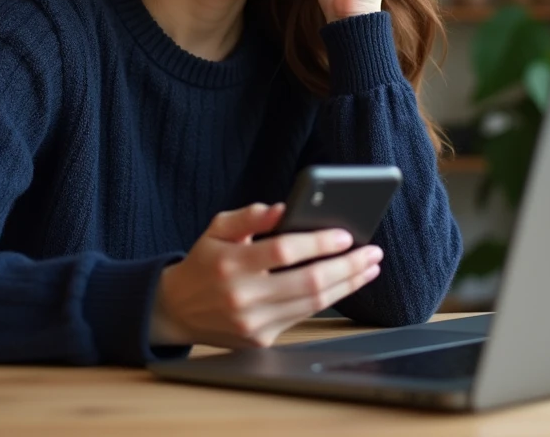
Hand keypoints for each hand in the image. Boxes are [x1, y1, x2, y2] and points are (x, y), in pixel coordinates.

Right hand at [150, 203, 383, 348]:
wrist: (177, 310)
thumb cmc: (203, 263)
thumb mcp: (217, 230)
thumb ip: (249, 217)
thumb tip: (281, 209)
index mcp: (230, 264)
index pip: (284, 252)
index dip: (318, 243)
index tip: (344, 235)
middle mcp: (242, 297)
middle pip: (308, 282)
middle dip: (348, 267)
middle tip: (372, 253)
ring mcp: (253, 323)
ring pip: (313, 304)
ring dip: (347, 285)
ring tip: (367, 268)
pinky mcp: (261, 340)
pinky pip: (303, 316)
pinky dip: (328, 299)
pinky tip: (343, 284)